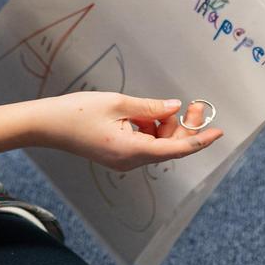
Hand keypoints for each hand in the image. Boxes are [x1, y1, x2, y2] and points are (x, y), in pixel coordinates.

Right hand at [33, 92, 224, 172]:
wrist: (47, 125)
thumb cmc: (77, 112)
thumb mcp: (118, 103)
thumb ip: (150, 107)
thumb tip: (175, 108)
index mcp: (131, 151)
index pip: (175, 149)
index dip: (199, 140)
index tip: (218, 131)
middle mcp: (130, 161)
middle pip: (169, 147)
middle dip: (184, 127)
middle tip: (196, 104)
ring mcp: (123, 160)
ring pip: (157, 144)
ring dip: (165, 125)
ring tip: (164, 104)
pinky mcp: (117, 155)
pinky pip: (144, 143)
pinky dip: (150, 128)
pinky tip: (146, 113)